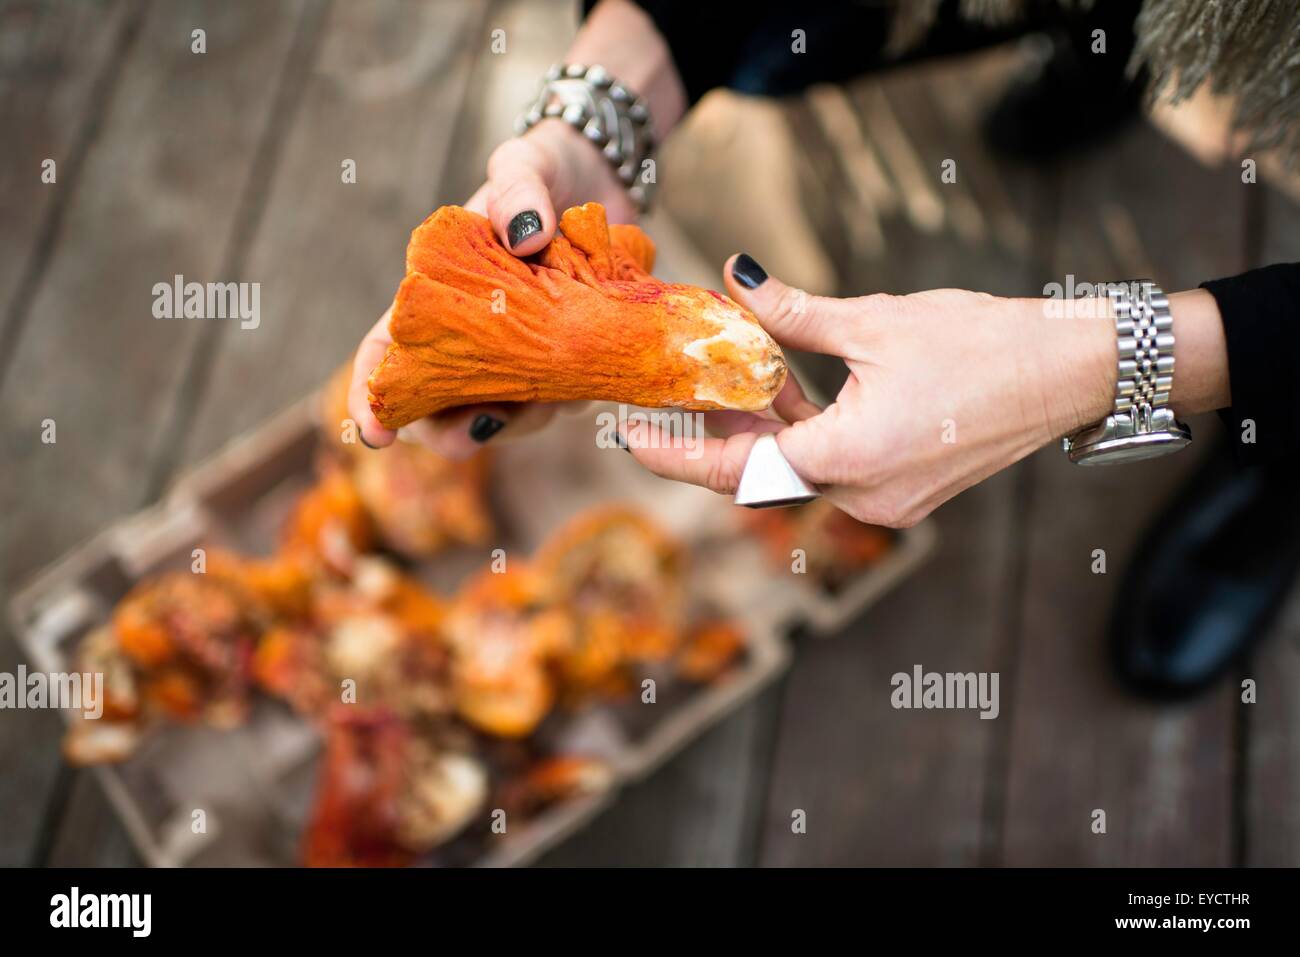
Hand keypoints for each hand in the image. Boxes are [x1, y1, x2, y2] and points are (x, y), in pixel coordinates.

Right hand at [347, 118, 634, 456]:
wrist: (607, 180)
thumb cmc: (547, 170)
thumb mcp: (526, 165)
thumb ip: (518, 188)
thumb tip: (526, 236)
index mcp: (436, 295)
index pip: (385, 353)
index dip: (373, 399)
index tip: (375, 434)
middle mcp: (470, 336)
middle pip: (440, 409)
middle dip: (459, 430)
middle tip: (495, 418)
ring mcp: (519, 357)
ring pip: (506, 418)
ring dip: (527, 416)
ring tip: (558, 373)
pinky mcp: (568, 364)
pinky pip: (563, 403)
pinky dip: (574, 396)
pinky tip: (595, 359)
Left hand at [627, 256, 1123, 526]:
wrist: (1072, 371)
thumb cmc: (985, 343)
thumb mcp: (875, 322)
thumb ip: (793, 314)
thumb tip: (735, 281)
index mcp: (851, 458)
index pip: (737, 470)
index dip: (675, 456)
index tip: (629, 439)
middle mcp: (865, 495)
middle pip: (760, 476)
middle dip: (712, 436)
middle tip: (668, 399)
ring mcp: (888, 500)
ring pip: (795, 473)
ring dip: (759, 432)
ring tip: (721, 383)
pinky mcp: (904, 488)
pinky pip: (831, 469)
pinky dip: (800, 436)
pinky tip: (778, 393)